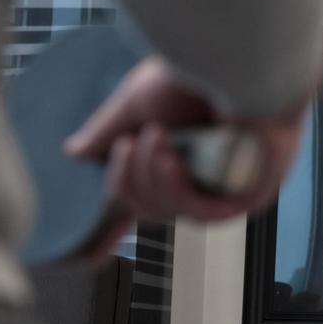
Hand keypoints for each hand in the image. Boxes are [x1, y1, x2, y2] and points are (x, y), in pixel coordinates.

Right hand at [64, 57, 308, 262]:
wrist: (238, 63)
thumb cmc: (196, 74)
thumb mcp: (136, 103)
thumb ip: (108, 130)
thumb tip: (74, 152)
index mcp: (173, 159)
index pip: (140, 204)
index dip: (111, 233)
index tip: (85, 261)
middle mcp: (198, 179)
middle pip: (143, 210)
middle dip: (124, 182)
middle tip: (128, 143)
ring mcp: (223, 191)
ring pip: (164, 212)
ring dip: (148, 175)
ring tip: (157, 135)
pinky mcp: (248, 198)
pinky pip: (196, 213)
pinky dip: (173, 184)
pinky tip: (170, 155)